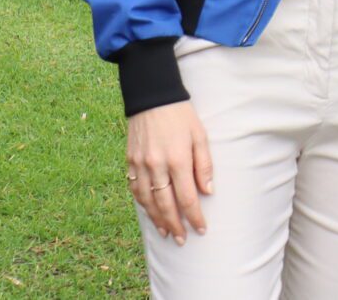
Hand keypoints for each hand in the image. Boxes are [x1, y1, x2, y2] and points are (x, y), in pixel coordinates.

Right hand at [126, 101, 212, 243]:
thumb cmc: (181, 116)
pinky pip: (135, 189)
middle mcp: (157, 165)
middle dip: (175, 225)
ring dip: (157, 219)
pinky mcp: (130, 161)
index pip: (187, 197)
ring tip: (166, 232)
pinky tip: (150, 211)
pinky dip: (143, 204)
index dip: (194, 216)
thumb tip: (208, 192)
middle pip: (166, 205)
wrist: (152, 98)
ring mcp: (140, 164)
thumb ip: (204, 165)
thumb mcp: (200, 135)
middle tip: (182, 239)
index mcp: (177, 159)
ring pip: (147, 201)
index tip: (201, 228)